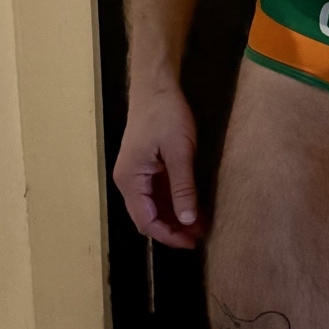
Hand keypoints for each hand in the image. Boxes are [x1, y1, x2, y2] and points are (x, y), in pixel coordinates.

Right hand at [113, 81, 201, 247]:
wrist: (156, 86)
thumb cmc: (165, 115)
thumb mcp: (179, 152)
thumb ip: (182, 188)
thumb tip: (187, 221)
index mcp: (130, 180)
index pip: (146, 221)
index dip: (168, 235)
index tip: (192, 242)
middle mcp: (128, 181)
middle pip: (147, 217)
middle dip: (172, 229)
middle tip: (199, 236)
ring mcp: (136, 174)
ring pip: (153, 207)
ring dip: (175, 218)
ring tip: (200, 226)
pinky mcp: (146, 167)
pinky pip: (158, 193)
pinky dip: (174, 203)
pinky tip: (193, 208)